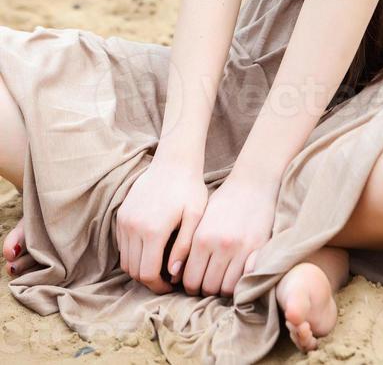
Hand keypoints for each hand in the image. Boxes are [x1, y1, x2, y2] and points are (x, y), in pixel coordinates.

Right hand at [115, 156, 207, 294]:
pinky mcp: (121, 214)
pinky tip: (151, 248)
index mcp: (153, 231)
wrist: (174, 162)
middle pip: (134, 270)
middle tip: (166, 279)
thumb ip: (184, 247)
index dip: (159, 286)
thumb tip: (173, 274)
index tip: (171, 286)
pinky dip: (133, 253)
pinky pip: (122, 244)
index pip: (148, 274)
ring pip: (125, 260)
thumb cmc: (190, 189)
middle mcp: (134, 227)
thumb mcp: (194, 217)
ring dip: (139, 267)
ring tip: (159, 265)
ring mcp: (124, 221)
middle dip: (149, 280)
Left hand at [178, 170, 278, 298]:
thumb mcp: (201, 220)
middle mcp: (220, 246)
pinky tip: (235, 275)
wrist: (254, 184)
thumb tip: (177, 273)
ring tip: (221, 280)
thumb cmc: (225, 201)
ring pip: (226, 288)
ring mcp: (241, 249)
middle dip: (205, 289)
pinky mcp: (257, 250)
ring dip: (221, 288)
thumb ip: (190, 246)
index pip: (190, 279)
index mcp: (202, 238)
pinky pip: (243, 280)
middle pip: (207, 287)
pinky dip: (237, 283)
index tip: (193, 284)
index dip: (190, 286)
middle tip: (207, 283)